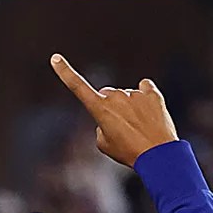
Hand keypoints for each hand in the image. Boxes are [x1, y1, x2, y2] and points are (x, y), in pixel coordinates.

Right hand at [51, 54, 179, 166]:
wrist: (158, 155)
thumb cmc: (128, 152)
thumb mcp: (105, 144)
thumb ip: (102, 125)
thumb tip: (113, 114)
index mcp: (99, 109)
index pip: (77, 87)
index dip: (65, 72)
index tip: (55, 57)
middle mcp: (116, 97)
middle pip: (107, 94)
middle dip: (110, 105)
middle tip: (121, 127)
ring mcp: (135, 93)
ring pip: (127, 95)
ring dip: (129, 107)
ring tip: (139, 128)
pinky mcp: (152, 94)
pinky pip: (145, 87)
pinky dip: (145, 96)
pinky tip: (149, 110)